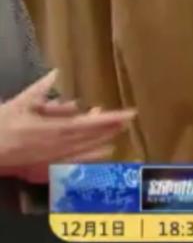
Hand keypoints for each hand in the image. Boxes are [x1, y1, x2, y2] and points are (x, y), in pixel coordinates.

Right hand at [0, 71, 135, 169]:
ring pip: (87, 150)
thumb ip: (41, 90)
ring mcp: (55, 159)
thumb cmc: (2, 124)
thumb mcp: (21, 103)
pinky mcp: (47, 168)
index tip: (130, 113)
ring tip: (118, 133)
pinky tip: (103, 153)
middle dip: (111, 128)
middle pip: (93, 137)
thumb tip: (55, 73)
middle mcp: (60, 145)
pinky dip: (91, 157)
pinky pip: (75, 163)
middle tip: (128, 119)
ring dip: (104, 140)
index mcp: (56, 129)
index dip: (112, 118)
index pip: (91, 123)